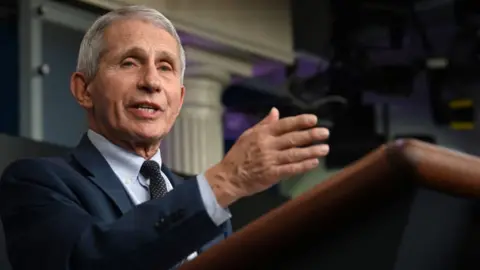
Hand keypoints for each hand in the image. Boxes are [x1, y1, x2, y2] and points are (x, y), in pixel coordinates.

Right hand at [205, 107, 328, 207]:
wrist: (229, 177)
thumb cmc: (239, 155)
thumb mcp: (248, 135)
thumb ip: (264, 124)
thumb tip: (275, 111)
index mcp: (262, 134)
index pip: (284, 125)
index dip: (300, 122)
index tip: (314, 120)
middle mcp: (267, 145)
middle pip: (293, 139)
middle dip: (311, 135)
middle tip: (326, 133)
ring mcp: (270, 160)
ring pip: (295, 154)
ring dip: (311, 151)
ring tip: (325, 148)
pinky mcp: (272, 174)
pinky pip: (291, 169)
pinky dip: (303, 166)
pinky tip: (314, 163)